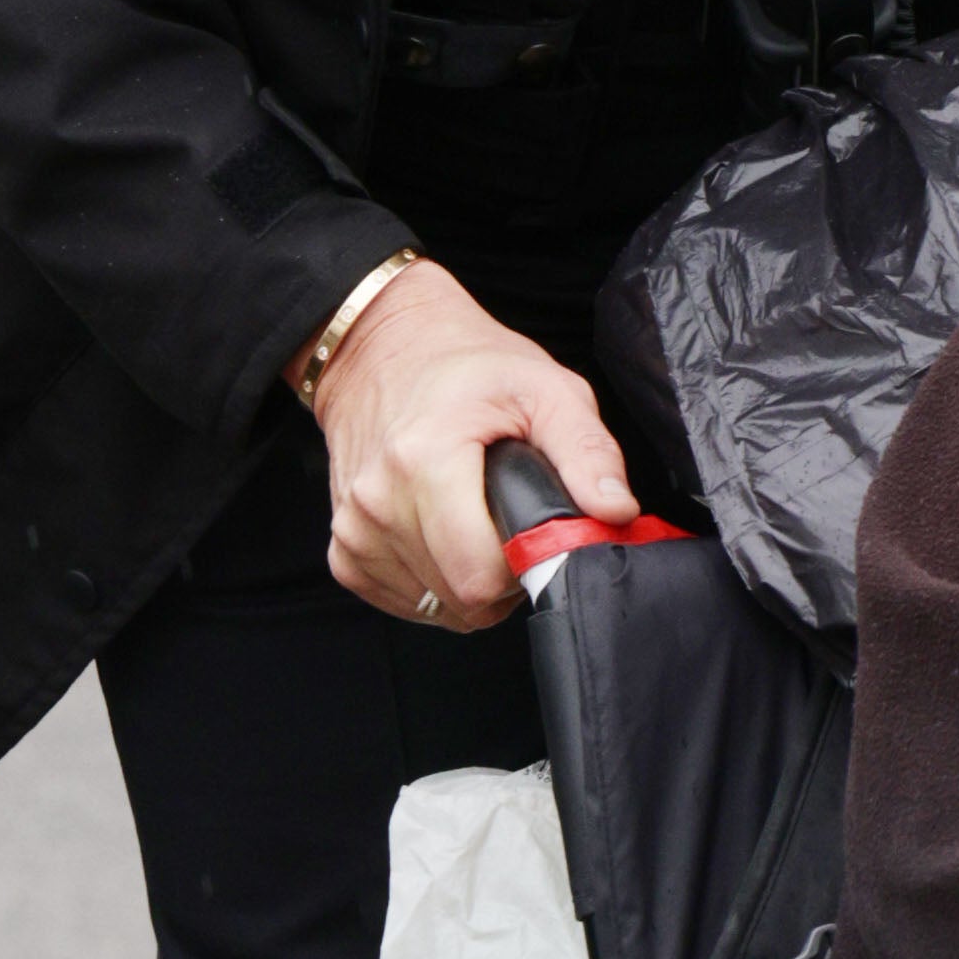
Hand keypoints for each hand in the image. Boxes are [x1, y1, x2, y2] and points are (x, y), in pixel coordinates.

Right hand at [310, 257, 632, 626]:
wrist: (380, 351)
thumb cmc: (470, 369)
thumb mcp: (546, 388)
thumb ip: (587, 451)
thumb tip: (614, 511)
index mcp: (424, 459)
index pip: (480, 575)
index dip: (524, 566)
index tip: (533, 528)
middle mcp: (377, 500)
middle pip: (462, 598)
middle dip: (501, 577)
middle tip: (509, 521)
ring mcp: (354, 529)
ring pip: (437, 607)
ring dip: (468, 580)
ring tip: (475, 521)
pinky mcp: (344, 550)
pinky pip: (406, 604)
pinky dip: (434, 584)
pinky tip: (444, 536)